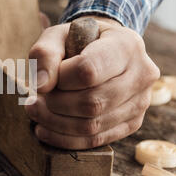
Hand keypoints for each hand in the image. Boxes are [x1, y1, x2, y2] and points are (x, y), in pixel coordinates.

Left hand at [25, 16, 159, 149]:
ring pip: (93, 125)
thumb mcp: (57, 36)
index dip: (60, 79)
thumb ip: (45, 53)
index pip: (88, 71)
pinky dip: (65, 139)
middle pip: (92, 102)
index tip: (50, 76)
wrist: (102, 50)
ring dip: (55, 123)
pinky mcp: (132, 123)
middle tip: (34, 100)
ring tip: (35, 112)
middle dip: (55, 104)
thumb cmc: (78, 41)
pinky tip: (45, 129)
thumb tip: (41, 87)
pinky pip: (96, 140)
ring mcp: (141, 101)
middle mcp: (142, 73)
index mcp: (126, 44)